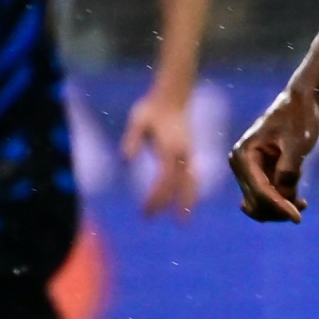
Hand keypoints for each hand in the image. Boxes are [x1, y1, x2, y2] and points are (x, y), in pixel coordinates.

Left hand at [122, 90, 200, 217]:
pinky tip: (188, 203)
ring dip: (187, 203)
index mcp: (169, 148)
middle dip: (168, 204)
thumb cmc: (152, 109)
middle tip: (152, 218)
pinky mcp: (189, 154)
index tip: (146, 210)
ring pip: (191, 183)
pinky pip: (192, 177)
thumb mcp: (137, 120)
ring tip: (184, 221)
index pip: (164, 180)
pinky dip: (191, 192)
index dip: (156, 197)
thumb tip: (125, 160)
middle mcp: (182, 154)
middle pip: (179, 185)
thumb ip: (132, 139)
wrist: (173, 97)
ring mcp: (188, 154)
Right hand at [229, 87, 318, 222]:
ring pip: (260, 203)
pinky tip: (301, 200)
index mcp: (244, 155)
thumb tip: (284, 196)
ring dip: (280, 208)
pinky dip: (282, 202)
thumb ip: (289, 170)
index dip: (278, 207)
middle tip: (302, 209)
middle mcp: (241, 163)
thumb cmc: (298, 119)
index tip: (298, 217)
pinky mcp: (260, 172)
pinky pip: (268, 196)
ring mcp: (249, 169)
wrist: (300, 103)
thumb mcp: (297, 144)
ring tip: (303, 204)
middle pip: (256, 201)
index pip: (259, 191)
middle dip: (278, 209)